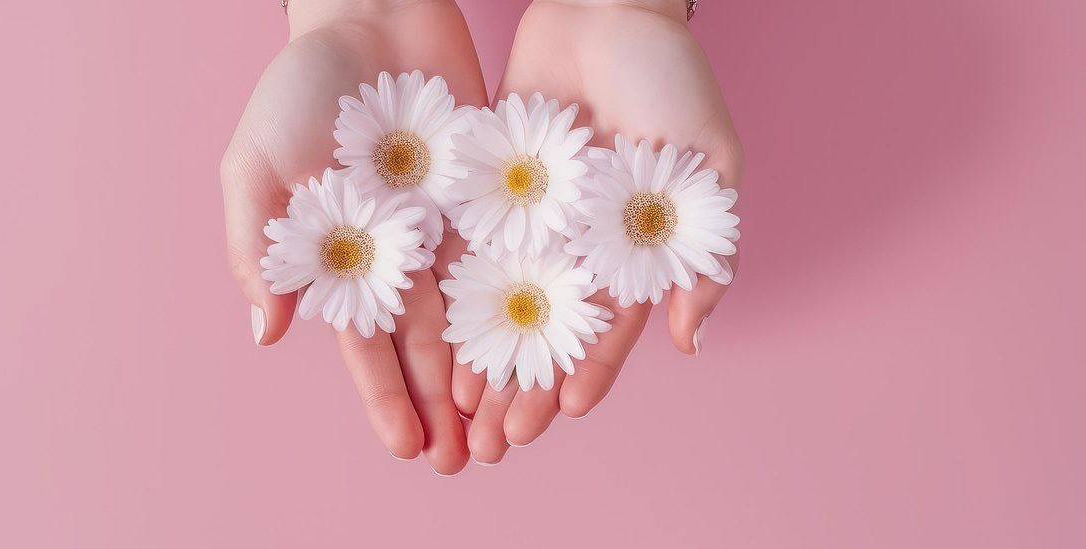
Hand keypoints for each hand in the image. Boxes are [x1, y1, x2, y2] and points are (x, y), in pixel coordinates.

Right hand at [220, 0, 486, 474]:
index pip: (366, 344)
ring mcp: (447, 226)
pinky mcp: (491, 194)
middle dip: (444, 404)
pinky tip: (548, 348)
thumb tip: (266, 334)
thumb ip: (257, 247)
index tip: (409, 448)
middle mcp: (399, 253)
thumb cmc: (299, 88)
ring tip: (510, 427)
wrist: (371, 14)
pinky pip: (513, 258)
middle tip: (469, 462)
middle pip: (427, 344)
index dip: (386, 396)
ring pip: (475, 315)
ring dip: (489, 373)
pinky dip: (527, 305)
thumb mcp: (257, 164)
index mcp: (342, 256)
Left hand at [453, 0, 743, 463]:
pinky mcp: (487, 188)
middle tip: (495, 441)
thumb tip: (690, 340)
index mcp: (632, 244)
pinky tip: (431, 342)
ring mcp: (532, 217)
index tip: (560, 417)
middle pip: (547, 327)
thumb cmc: (670, 76)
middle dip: (524, 385)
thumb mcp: (710, 161)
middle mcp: (579, 241)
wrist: (605, 8)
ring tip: (458, 414)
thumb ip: (705, 250)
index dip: (586, 372)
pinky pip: (465, 252)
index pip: (607, 326)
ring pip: (501, 303)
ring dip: (481, 361)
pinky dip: (450, 299)